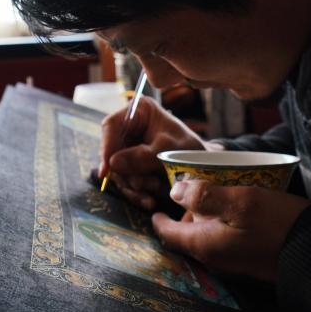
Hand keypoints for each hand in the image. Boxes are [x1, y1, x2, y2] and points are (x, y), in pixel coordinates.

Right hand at [99, 96, 217, 209]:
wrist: (204, 170)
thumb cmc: (190, 151)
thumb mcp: (168, 151)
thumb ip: (142, 156)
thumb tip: (112, 163)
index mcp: (139, 111)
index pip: (111, 125)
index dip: (106, 147)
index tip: (107, 169)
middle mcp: (130, 128)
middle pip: (111, 151)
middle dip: (126, 172)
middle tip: (145, 185)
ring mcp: (128, 148)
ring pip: (116, 170)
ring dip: (134, 185)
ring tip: (155, 189)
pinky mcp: (130, 166)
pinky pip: (124, 182)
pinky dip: (136, 193)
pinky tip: (149, 201)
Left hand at [152, 180, 310, 282]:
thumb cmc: (278, 224)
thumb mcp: (240, 201)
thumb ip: (205, 196)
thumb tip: (175, 191)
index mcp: (205, 244)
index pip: (168, 234)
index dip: (159, 219)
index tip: (156, 207)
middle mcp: (214, 257)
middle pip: (187, 235)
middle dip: (185, 213)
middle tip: (190, 188)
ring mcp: (231, 261)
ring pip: (206, 236)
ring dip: (204, 216)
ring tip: (214, 192)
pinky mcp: (247, 259)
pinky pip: (223, 240)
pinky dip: (220, 223)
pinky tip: (234, 207)